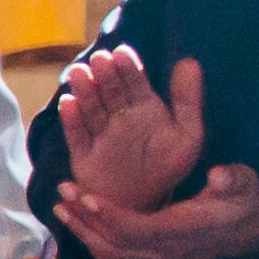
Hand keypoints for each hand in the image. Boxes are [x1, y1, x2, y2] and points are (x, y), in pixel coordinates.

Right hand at [57, 45, 209, 210]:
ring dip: (84, 90)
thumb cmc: (166, 169)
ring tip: (79, 73)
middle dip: (104, 75)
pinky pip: (77, 135)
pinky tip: (68, 104)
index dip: (128, 68)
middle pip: (109, 92)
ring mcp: (99, 134)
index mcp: (144, 109)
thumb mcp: (187, 135)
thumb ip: (188, 100)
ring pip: (90, 108)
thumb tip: (190, 61)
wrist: (143, 205)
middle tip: (100, 60)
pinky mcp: (83, 154)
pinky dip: (72, 120)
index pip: (134, 83)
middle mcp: (119, 117)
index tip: (122, 53)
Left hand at [57, 159, 258, 258]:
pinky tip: (79, 228)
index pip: (137, 230)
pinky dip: (94, 247)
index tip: (84, 196)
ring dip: (84, 234)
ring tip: (61, 209)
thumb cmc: (244, 201)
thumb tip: (220, 175)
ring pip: (112, 256)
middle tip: (62, 193)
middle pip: (116, 245)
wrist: (252, 231)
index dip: (108, 215)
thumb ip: (234, 180)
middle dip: (85, 220)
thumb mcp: (244, 185)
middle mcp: (168, 253)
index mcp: (184, 232)